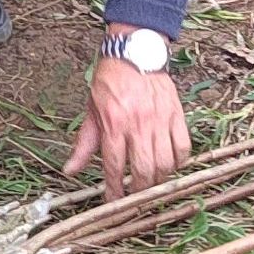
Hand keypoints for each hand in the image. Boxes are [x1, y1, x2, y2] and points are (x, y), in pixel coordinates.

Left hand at [63, 52, 190, 199]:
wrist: (135, 51)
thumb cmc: (110, 81)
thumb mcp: (91, 110)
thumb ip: (84, 143)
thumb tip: (70, 170)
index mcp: (113, 124)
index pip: (115, 167)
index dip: (115, 190)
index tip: (114, 202)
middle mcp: (138, 125)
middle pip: (144, 170)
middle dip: (139, 190)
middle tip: (135, 195)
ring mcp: (160, 120)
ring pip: (165, 163)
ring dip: (159, 178)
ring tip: (151, 181)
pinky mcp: (176, 114)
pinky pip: (184, 147)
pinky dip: (179, 161)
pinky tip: (170, 164)